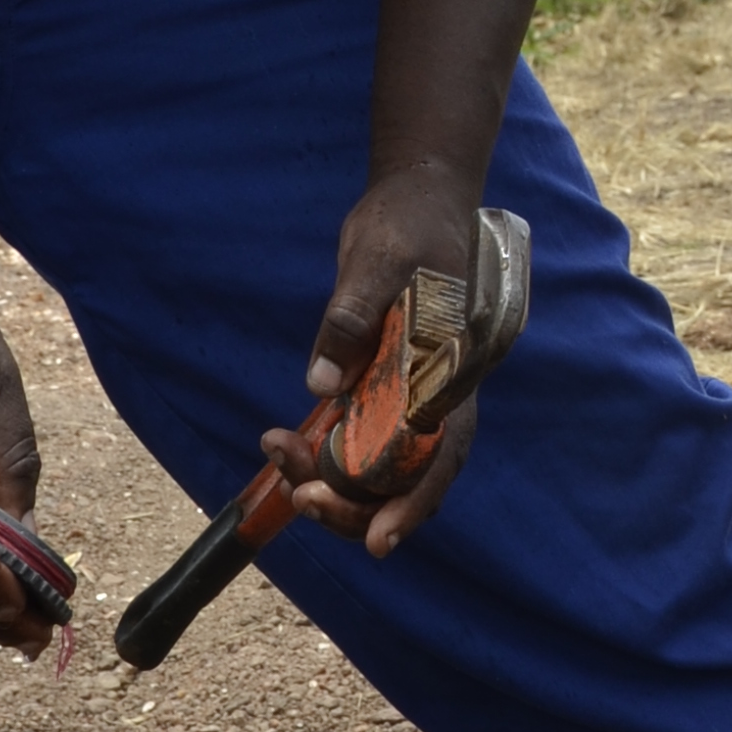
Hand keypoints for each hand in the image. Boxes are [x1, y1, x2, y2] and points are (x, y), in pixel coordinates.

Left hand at [264, 155, 485, 556]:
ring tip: (278, 455)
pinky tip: (282, 439)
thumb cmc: (412, 220)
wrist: (418, 192)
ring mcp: (409, 391)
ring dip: (332, 482)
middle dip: (356, 502)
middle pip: (407, 478)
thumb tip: (322, 382)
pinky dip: (321, 451)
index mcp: (453, 371)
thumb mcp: (378, 258)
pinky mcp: (382, 380)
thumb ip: (351, 317)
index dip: (415, 503)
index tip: (380, 539)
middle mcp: (436, 393)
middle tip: (302, 498)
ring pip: (378, 467)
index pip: (443, 454)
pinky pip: (355, 436)